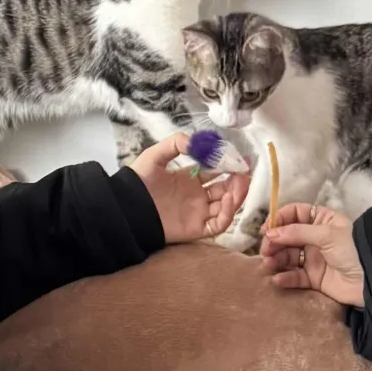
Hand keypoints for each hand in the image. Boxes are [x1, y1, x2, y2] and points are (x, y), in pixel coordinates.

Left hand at [129, 133, 250, 243]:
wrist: (126, 208)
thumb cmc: (138, 182)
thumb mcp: (155, 156)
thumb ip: (176, 143)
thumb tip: (200, 142)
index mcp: (189, 179)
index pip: (215, 172)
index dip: (228, 164)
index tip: (240, 157)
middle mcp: (197, 196)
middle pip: (225, 189)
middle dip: (237, 179)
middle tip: (245, 170)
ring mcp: (198, 213)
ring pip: (226, 206)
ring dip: (236, 194)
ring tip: (240, 181)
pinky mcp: (196, 228)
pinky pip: (218, 224)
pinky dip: (227, 214)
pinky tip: (228, 199)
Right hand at [260, 203, 364, 306]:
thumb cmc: (352, 248)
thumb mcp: (326, 234)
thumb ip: (297, 232)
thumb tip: (270, 233)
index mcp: (321, 220)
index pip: (294, 213)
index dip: (279, 219)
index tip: (267, 229)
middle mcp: (315, 237)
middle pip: (287, 236)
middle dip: (274, 242)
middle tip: (265, 250)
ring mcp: (314, 258)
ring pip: (288, 256)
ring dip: (276, 259)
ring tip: (268, 264)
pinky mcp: (314, 279)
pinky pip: (295, 276)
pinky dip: (285, 278)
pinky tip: (277, 279)